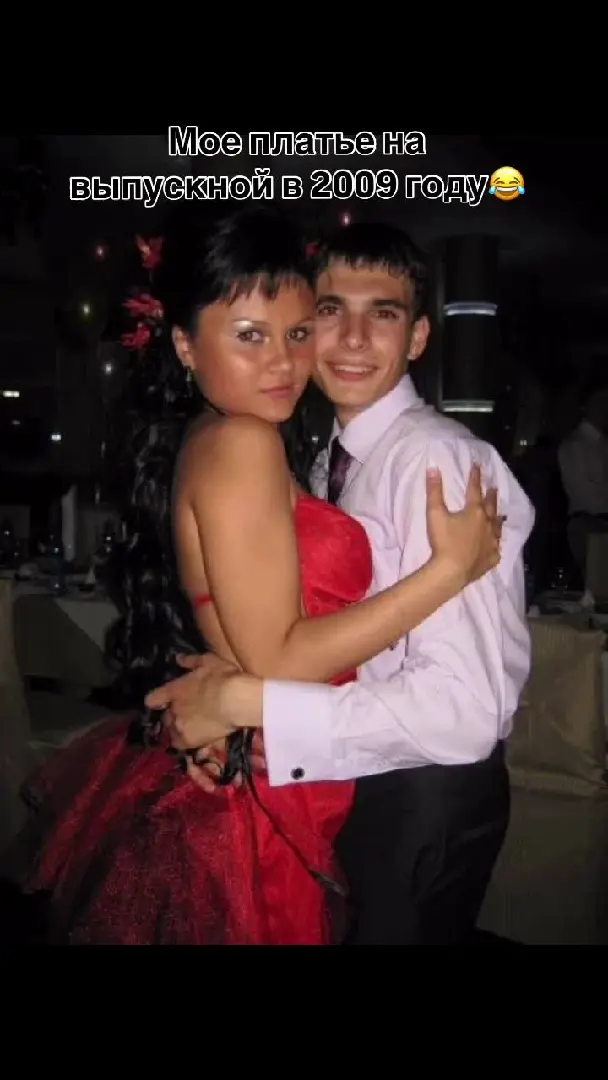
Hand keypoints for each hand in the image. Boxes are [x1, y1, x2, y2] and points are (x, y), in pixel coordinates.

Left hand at [144, 654, 267, 790]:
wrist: (234, 700)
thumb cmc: (223, 677)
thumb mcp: (209, 661)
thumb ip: (191, 661)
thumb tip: (178, 659)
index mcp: (173, 689)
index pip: (152, 699)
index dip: (156, 700)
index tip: (162, 701)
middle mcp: (171, 709)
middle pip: (163, 717)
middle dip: (172, 716)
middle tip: (186, 715)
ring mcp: (178, 725)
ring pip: (170, 731)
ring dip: (177, 729)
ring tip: (191, 729)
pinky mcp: (188, 740)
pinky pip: (178, 744)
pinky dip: (183, 742)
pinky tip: (192, 740)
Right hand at [426, 463, 502, 586]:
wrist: (452, 571)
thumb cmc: (443, 542)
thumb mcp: (435, 514)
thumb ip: (434, 491)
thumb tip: (433, 469)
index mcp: (475, 512)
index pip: (475, 490)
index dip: (475, 477)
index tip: (477, 466)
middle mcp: (488, 525)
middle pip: (491, 507)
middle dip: (491, 496)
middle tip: (494, 487)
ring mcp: (491, 543)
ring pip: (497, 527)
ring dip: (497, 519)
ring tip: (499, 514)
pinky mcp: (491, 559)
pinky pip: (495, 549)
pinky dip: (495, 544)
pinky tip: (494, 545)